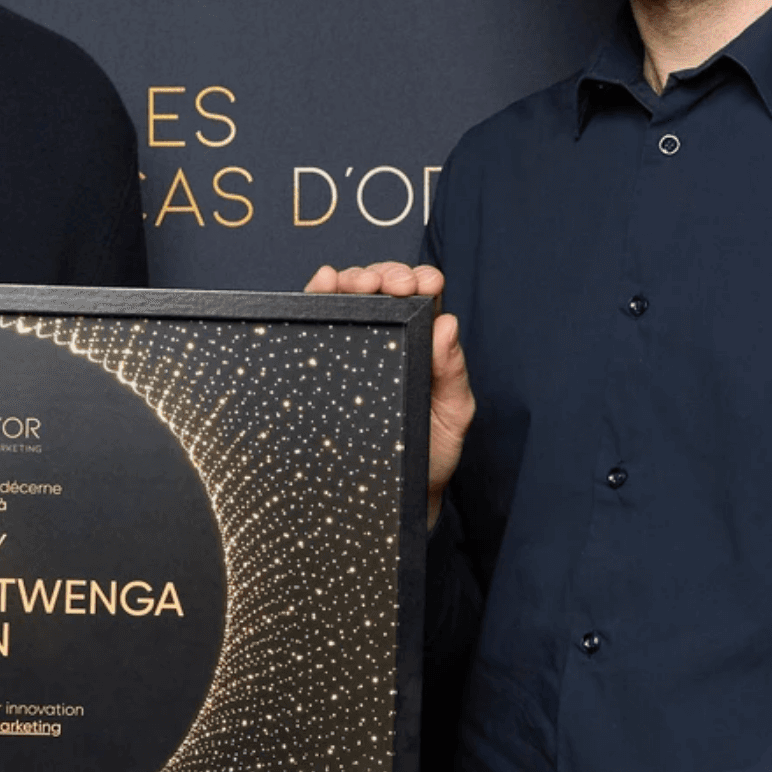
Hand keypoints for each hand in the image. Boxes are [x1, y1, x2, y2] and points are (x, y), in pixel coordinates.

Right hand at [303, 261, 473, 523]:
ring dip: (353, 278)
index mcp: (424, 345)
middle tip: (390, 284)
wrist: (396, 497)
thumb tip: (448, 324)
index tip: (423, 283)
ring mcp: (355, 349)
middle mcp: (390, 340)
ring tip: (358, 282)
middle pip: (383, 289)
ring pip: (350, 297)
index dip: (421, 280)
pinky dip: (318, 292)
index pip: (421, 299)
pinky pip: (318, 321)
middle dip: (386, 274)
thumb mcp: (454, 415)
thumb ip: (454, 372)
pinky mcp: (324, 362)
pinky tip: (323, 281)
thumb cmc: (429, 455)